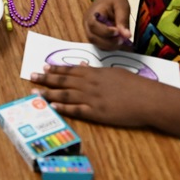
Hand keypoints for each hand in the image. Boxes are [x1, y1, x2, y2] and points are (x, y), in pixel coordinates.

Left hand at [29, 63, 162, 127]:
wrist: (148, 99)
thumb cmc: (135, 85)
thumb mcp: (115, 73)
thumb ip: (98, 71)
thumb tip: (85, 67)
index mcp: (95, 73)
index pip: (70, 70)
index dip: (55, 69)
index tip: (43, 68)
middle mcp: (89, 84)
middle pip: (63, 81)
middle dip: (45, 79)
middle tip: (31, 77)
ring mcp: (92, 99)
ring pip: (65, 95)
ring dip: (48, 93)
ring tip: (35, 92)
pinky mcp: (96, 113)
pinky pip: (76, 110)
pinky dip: (63, 108)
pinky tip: (52, 107)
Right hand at [85, 0, 132, 49]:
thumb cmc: (114, 0)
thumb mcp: (122, 6)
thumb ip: (123, 20)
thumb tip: (127, 35)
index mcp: (93, 13)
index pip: (93, 25)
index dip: (105, 32)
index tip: (118, 33)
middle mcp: (87, 23)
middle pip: (93, 37)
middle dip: (109, 43)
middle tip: (123, 41)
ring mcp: (89, 30)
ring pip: (96, 43)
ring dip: (110, 46)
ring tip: (123, 43)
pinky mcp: (94, 35)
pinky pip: (99, 44)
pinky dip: (109, 46)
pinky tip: (119, 44)